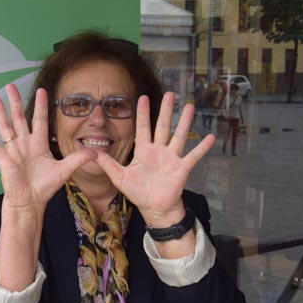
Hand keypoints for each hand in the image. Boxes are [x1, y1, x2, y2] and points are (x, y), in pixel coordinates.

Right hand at [0, 84, 93, 214]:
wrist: (30, 203)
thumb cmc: (44, 188)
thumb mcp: (64, 171)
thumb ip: (78, 159)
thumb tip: (95, 153)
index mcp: (38, 144)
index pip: (40, 120)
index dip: (41, 105)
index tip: (42, 90)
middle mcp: (24, 144)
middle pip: (19, 118)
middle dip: (15, 102)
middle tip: (10, 85)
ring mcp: (13, 151)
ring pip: (5, 127)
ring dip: (0, 113)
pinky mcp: (4, 160)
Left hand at [94, 92, 214, 226]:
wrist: (154, 208)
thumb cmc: (138, 192)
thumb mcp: (119, 178)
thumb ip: (107, 164)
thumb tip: (91, 153)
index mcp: (144, 151)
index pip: (143, 127)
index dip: (143, 113)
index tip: (143, 97)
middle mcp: (159, 150)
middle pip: (163, 126)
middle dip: (166, 110)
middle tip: (170, 94)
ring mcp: (171, 158)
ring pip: (179, 136)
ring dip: (184, 122)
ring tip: (190, 106)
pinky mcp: (181, 169)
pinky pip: (193, 156)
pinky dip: (201, 148)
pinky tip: (210, 137)